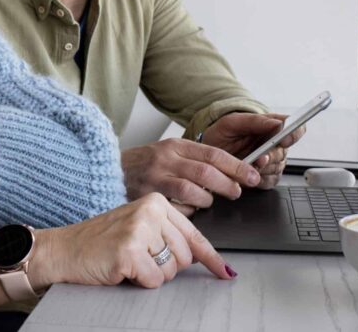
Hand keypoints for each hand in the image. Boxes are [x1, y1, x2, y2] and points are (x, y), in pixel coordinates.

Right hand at [30, 193, 235, 290]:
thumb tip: (203, 257)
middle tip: (139, 259)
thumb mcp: (138, 228)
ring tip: (128, 261)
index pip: (193, 234)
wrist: (64, 249)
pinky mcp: (129, 249)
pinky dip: (139, 282)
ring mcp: (139, 228)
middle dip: (165, 267)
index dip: (210, 258)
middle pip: (185, 257)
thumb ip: (167, 235)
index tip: (225, 271)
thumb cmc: (100, 241)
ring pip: (171, 270)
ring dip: (151, 275)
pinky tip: (122, 268)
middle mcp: (150, 210)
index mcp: (155, 201)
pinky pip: (153, 281)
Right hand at [121, 139, 260, 215]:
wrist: (105, 172)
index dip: (237, 166)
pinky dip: (186, 212)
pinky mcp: (146, 197)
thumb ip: (192, 160)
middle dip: (228, 185)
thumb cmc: (142, 166)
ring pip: (192, 192)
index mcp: (174, 146)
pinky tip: (185, 211)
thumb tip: (228, 173)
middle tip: (236, 192)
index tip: (252, 175)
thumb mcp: (167, 154)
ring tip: (206, 202)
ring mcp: (154, 178)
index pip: (213, 153)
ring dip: (206, 201)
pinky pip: (176, 209)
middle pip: (206, 172)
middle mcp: (164, 159)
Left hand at [201, 112, 306, 188]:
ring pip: (276, 168)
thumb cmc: (222, 134)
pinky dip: (259, 180)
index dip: (294, 134)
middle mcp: (275, 146)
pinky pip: (270, 182)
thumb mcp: (233, 122)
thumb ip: (255, 121)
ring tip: (248, 165)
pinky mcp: (267, 178)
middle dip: (271, 156)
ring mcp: (272, 162)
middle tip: (259, 158)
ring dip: (262, 169)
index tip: (285, 138)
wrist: (209, 152)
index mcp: (272, 128)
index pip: (295, 129)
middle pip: (283, 153)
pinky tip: (249, 174)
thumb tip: (276, 123)